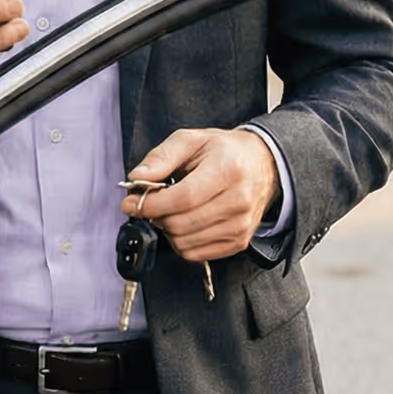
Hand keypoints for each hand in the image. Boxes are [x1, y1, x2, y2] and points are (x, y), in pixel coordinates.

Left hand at [121, 128, 279, 261]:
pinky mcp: (239, 242)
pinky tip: (181, 222)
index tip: (129, 202)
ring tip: (167, 210)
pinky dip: (180, 241)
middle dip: (154, 216)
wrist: (262, 165)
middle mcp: (238, 201)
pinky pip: (196, 254)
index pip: (183, 198)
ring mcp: (240, 226)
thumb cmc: (224, 151)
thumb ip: (161, 157)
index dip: (151, 204)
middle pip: (181, 223)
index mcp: (227, 170)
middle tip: (145, 204)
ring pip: (185, 243)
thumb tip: (136, 178)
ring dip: (166, 229)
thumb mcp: (191, 139)